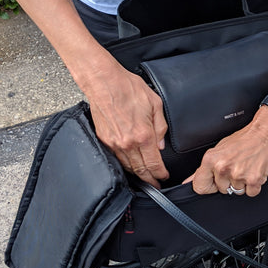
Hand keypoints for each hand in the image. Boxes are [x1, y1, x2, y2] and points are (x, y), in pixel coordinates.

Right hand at [84, 65, 169, 186]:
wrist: (104, 82)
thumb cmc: (128, 88)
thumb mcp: (155, 104)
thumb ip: (160, 127)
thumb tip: (160, 145)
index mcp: (143, 135)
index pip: (154, 164)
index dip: (160, 174)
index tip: (164, 177)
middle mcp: (128, 143)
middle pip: (140, 170)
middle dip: (150, 180)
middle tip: (155, 184)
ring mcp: (114, 143)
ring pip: (128, 166)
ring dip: (137, 174)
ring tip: (144, 177)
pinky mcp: (104, 139)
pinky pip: (116, 158)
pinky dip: (125, 164)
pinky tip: (130, 165)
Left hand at [187, 109, 267, 196]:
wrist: (266, 132)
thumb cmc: (245, 139)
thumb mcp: (220, 149)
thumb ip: (205, 168)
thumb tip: (188, 182)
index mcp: (211, 159)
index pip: (200, 187)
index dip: (208, 185)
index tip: (214, 181)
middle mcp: (223, 168)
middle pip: (222, 190)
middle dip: (229, 182)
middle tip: (237, 166)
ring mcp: (238, 174)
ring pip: (237, 191)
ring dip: (243, 183)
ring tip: (247, 167)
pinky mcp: (254, 180)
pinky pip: (250, 193)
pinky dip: (254, 185)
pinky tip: (254, 171)